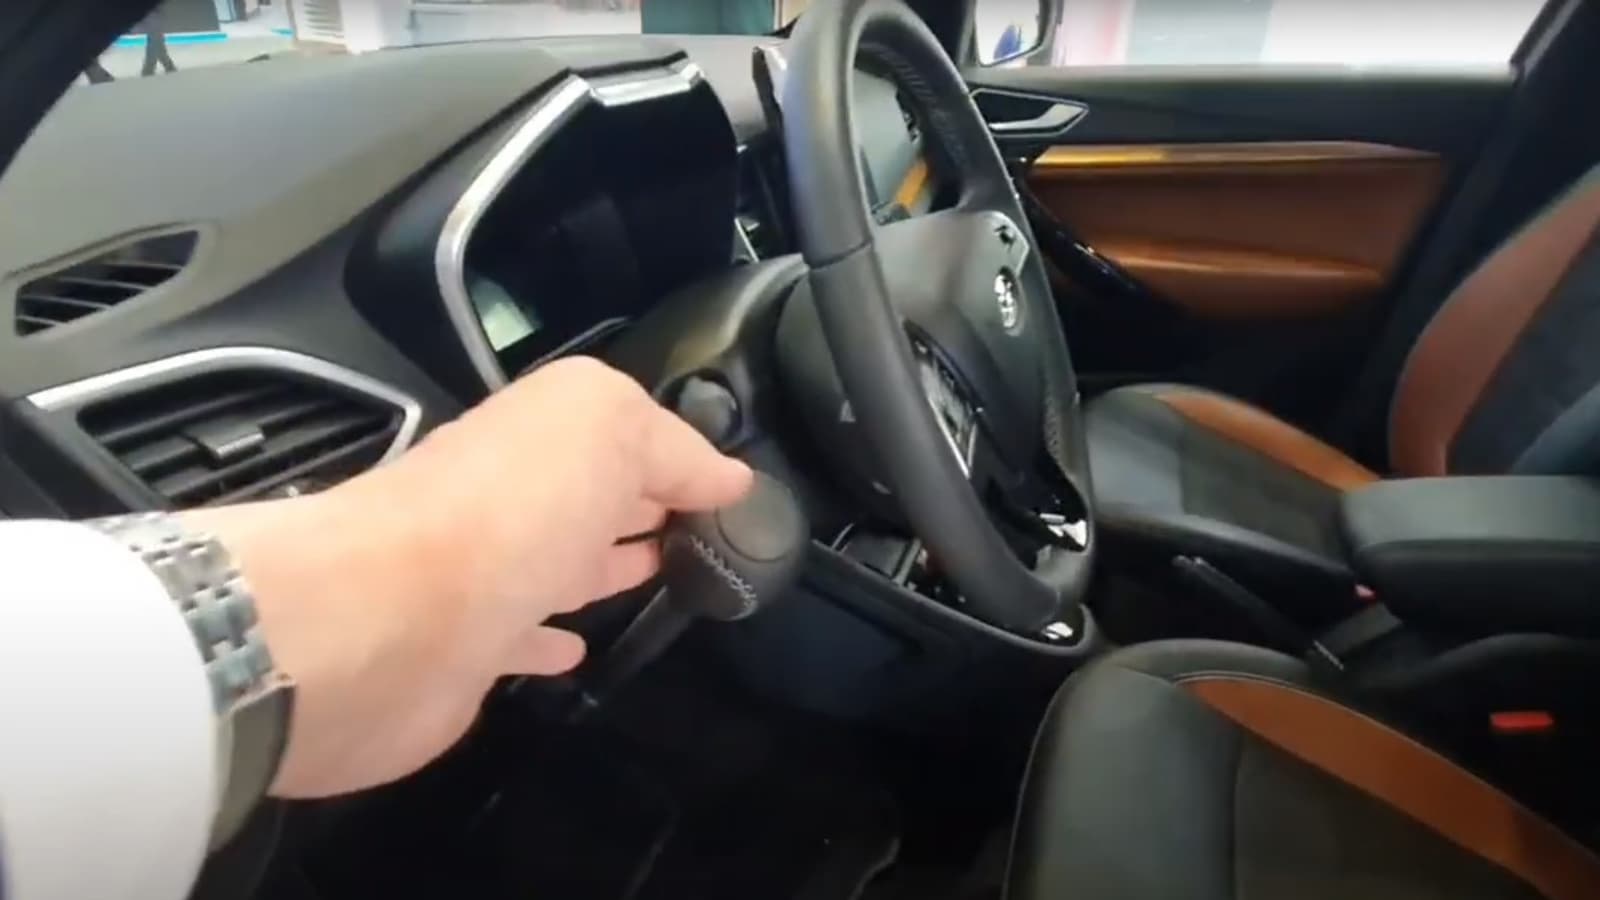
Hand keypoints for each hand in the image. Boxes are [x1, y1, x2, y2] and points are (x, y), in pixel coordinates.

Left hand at [187, 357, 751, 797]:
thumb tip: (726, 475)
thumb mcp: (606, 430)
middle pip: (586, 492)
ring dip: (604, 563)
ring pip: (558, 561)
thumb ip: (670, 444)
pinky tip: (578, 648)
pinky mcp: (462, 650)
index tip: (733, 486)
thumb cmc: (507, 513)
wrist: (384, 623)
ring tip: (668, 574)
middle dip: (643, 501)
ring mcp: (481, 575)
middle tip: (709, 528)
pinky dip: (550, 639)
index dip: (677, 452)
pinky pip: (520, 637)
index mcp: (538, 433)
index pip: (620, 430)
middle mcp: (507, 495)